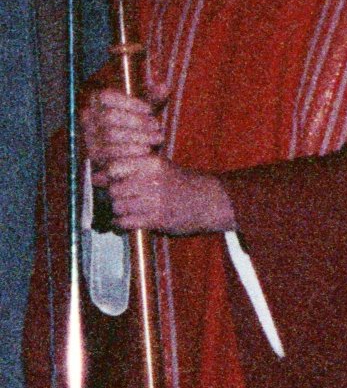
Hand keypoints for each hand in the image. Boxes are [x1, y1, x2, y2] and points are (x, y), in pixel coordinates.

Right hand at [81, 88, 163, 175]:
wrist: (126, 148)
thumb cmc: (135, 121)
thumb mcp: (145, 107)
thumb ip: (154, 96)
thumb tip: (164, 87)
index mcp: (95, 100)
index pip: (106, 96)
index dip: (129, 102)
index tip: (149, 109)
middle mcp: (87, 118)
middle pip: (109, 117)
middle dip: (137, 121)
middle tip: (156, 125)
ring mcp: (89, 138)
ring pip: (110, 137)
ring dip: (138, 137)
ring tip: (156, 138)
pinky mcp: (94, 159)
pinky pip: (110, 155)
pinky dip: (132, 154)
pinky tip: (147, 151)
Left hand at [81, 88, 235, 233]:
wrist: (208, 200)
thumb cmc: (179, 183)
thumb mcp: (159, 167)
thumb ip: (131, 168)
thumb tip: (97, 175)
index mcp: (152, 163)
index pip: (115, 167)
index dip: (105, 175)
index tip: (101, 180)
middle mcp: (153, 179)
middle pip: (114, 189)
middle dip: (111, 196)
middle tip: (116, 198)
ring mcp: (156, 200)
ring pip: (118, 206)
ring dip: (116, 211)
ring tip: (122, 211)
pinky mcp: (158, 219)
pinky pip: (126, 222)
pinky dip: (120, 224)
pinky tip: (123, 222)